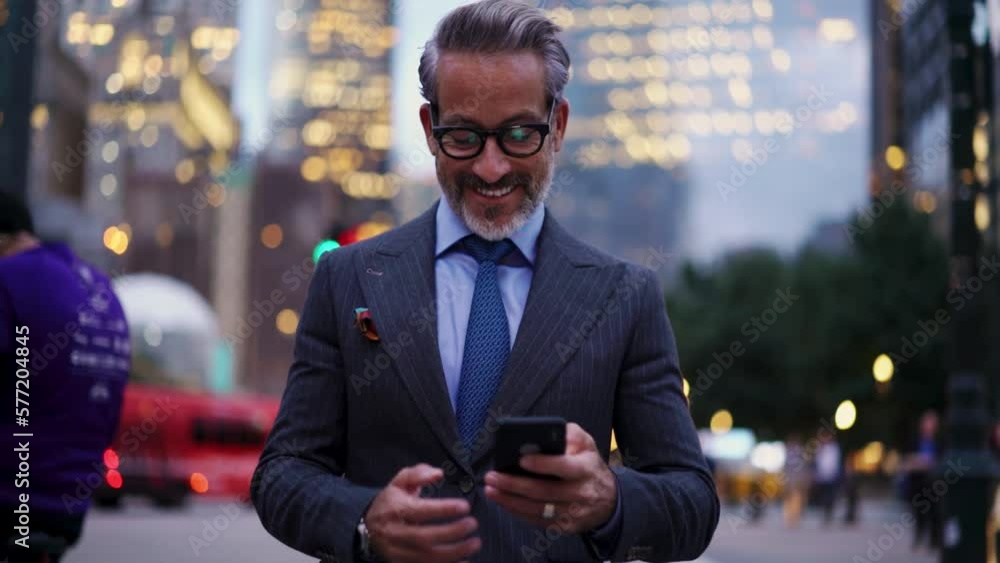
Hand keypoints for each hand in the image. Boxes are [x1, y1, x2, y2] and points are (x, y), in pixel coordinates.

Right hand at [365, 464, 480, 562]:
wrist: (368, 526)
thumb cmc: (390, 502)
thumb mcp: (400, 482)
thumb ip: (419, 474)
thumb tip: (438, 474)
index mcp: (396, 509)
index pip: (421, 511)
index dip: (444, 509)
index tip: (464, 506)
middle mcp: (395, 532)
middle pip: (424, 537)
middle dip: (451, 533)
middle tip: (472, 524)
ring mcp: (398, 551)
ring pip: (426, 557)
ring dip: (453, 553)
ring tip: (473, 544)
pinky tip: (463, 562)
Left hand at [483, 423, 616, 532]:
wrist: (608, 500)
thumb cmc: (589, 466)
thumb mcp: (587, 444)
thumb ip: (570, 435)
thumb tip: (547, 434)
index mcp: (585, 468)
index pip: (564, 467)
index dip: (542, 464)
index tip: (521, 460)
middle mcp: (581, 493)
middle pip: (544, 491)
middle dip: (514, 484)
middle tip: (492, 477)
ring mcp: (573, 513)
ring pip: (537, 509)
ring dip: (510, 500)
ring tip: (491, 490)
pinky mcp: (565, 527)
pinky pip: (538, 521)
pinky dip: (518, 512)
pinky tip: (504, 501)